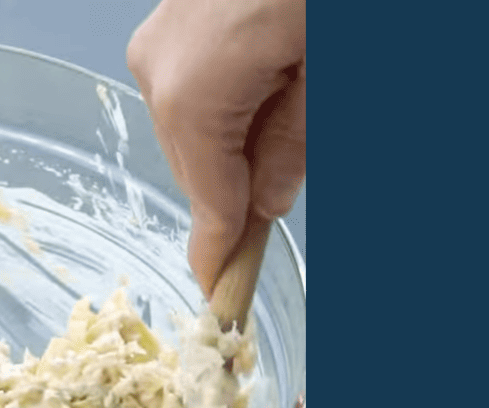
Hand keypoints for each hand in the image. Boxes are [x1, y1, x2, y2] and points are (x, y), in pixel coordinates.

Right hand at [127, 0, 305, 299]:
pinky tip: (275, 86)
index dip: (222, 253)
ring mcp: (159, 41)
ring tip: (296, 107)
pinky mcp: (170, 24)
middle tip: (276, 212)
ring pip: (197, 126)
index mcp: (193, 93)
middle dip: (242, 189)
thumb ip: (295, 146)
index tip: (220, 299)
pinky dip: (232, 106)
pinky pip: (196, 88)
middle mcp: (159, 69)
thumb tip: (266, 202)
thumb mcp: (330, 70)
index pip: (212, 199)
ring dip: (242, 142)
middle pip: (200, 163)